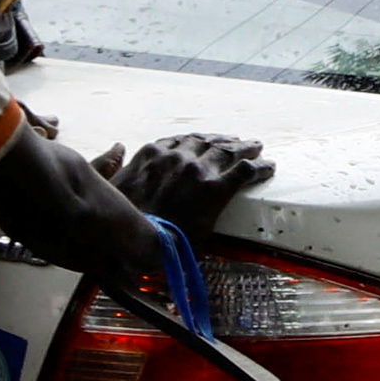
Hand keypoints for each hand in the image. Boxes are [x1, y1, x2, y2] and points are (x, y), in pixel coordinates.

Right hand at [101, 130, 267, 233]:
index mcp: (153, 153)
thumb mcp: (110, 186)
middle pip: (208, 142)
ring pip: (228, 151)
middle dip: (224, 142)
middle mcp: (177, 156)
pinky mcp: (215, 189)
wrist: (138, 241)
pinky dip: (259, 167)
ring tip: (256, 149)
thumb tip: (116, 148)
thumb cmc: (120, 220)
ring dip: (245, 149)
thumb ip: (111, 165)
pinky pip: (244, 172)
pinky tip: (269, 167)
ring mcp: (197, 170)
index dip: (198, 141)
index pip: (182, 140)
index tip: (207, 141)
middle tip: (239, 143)